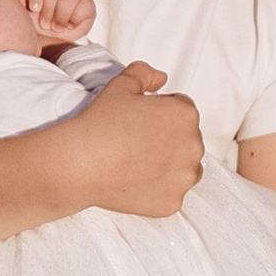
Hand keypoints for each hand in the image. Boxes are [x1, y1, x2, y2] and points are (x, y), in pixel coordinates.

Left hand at [14, 0, 94, 51]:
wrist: (50, 43)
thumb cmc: (33, 25)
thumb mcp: (19, 10)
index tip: (34, 9)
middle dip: (48, 9)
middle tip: (44, 23)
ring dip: (61, 15)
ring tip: (55, 27)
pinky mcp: (87, 4)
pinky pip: (84, 5)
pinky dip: (75, 19)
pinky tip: (69, 25)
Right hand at [59, 61, 202, 216]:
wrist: (82, 163)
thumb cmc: (100, 125)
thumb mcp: (121, 85)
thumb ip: (145, 73)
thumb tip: (160, 78)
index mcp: (185, 114)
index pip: (183, 110)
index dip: (160, 114)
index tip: (142, 123)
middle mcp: (193, 145)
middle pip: (187, 140)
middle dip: (168, 140)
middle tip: (137, 143)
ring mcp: (185, 177)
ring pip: (184, 169)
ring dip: (169, 166)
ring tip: (137, 163)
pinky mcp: (173, 202)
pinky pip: (171, 195)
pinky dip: (158, 191)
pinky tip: (136, 182)